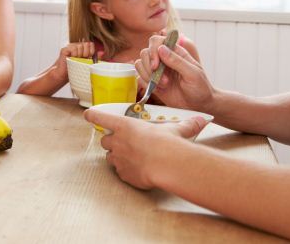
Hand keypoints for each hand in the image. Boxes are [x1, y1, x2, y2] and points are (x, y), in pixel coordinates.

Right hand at [52, 41, 100, 81]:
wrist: (64, 75)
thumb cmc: (75, 69)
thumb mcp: (87, 63)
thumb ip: (94, 58)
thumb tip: (102, 53)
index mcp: (82, 48)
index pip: (90, 44)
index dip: (91, 51)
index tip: (88, 57)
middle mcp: (76, 46)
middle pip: (86, 44)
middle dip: (85, 53)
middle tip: (81, 59)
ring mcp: (70, 47)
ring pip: (80, 46)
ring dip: (79, 55)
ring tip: (75, 59)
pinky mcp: (65, 49)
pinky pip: (73, 49)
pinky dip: (73, 55)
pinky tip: (71, 58)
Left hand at [84, 108, 207, 188]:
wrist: (167, 165)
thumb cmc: (168, 143)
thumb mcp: (176, 130)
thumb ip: (186, 125)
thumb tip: (201, 119)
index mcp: (125, 125)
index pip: (101, 117)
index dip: (93, 115)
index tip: (87, 114)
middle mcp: (117, 141)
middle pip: (105, 140)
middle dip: (111, 141)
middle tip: (124, 142)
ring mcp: (118, 159)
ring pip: (110, 157)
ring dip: (116, 156)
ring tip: (131, 157)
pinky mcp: (123, 174)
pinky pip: (120, 172)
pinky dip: (126, 171)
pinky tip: (138, 171)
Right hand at [135, 35, 214, 111]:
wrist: (198, 105)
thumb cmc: (200, 88)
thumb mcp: (193, 74)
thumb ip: (177, 61)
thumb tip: (161, 48)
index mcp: (175, 52)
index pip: (157, 41)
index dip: (153, 50)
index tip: (156, 64)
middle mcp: (164, 59)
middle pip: (145, 52)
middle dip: (148, 65)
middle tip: (158, 76)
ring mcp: (157, 71)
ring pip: (140, 64)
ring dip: (147, 75)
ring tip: (162, 84)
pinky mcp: (152, 82)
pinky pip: (139, 77)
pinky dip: (145, 83)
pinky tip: (158, 89)